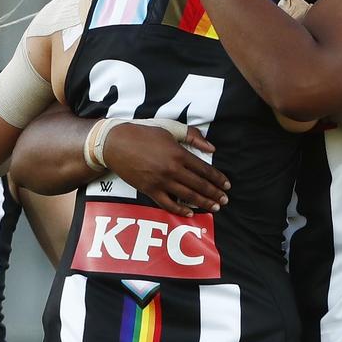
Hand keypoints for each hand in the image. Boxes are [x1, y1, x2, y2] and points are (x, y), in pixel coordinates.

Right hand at [102, 123, 229, 216]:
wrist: (115, 144)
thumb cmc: (142, 133)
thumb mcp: (169, 128)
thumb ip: (192, 136)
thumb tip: (211, 147)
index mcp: (178, 153)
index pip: (204, 169)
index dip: (218, 178)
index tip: (227, 185)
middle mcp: (172, 169)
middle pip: (199, 185)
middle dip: (215, 194)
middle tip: (225, 200)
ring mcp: (160, 181)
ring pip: (187, 196)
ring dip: (203, 203)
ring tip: (215, 207)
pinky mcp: (149, 190)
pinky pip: (167, 204)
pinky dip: (180, 210)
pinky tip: (189, 213)